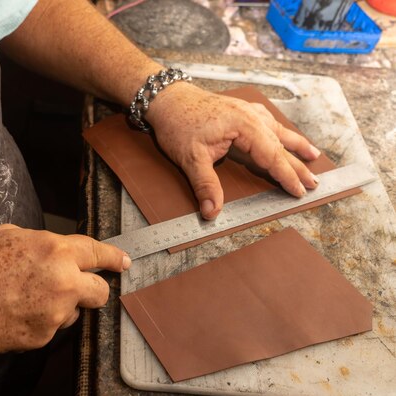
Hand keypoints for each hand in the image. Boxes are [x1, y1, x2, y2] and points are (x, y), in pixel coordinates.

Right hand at [0, 224, 129, 368]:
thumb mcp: (7, 235)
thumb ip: (40, 241)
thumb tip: (52, 250)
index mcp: (55, 250)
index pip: (96, 252)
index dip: (113, 257)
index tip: (123, 261)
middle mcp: (64, 282)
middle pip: (100, 291)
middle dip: (92, 288)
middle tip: (75, 287)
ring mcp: (56, 312)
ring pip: (75, 311)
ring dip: (62, 305)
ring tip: (28, 298)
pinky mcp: (44, 336)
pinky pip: (53, 326)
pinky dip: (42, 320)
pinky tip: (18, 312)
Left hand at [146, 82, 320, 219]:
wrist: (167, 98)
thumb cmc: (178, 124)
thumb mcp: (190, 158)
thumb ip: (205, 185)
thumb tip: (212, 212)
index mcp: (244, 126)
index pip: (271, 156)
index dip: (286, 176)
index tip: (299, 192)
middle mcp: (251, 116)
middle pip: (279, 145)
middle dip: (297, 164)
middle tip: (313, 183)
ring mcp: (246, 111)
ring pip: (277, 131)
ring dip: (295, 144)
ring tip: (313, 155)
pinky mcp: (240, 110)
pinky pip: (267, 122)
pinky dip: (279, 131)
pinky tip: (283, 134)